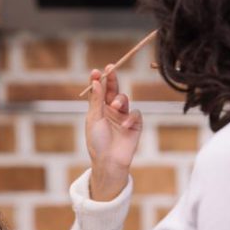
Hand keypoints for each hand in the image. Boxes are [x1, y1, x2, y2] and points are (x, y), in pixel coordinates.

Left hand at [85, 68, 141, 200]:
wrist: (108, 161)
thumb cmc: (97, 142)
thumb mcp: (94, 119)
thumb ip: (96, 100)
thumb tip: (95, 81)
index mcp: (98, 110)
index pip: (98, 91)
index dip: (98, 80)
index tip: (96, 70)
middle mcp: (110, 111)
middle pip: (112, 90)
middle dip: (112, 79)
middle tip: (110, 68)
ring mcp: (123, 116)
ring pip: (124, 99)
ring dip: (120, 100)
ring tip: (115, 106)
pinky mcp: (134, 124)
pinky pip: (135, 114)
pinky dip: (131, 117)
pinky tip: (125, 124)